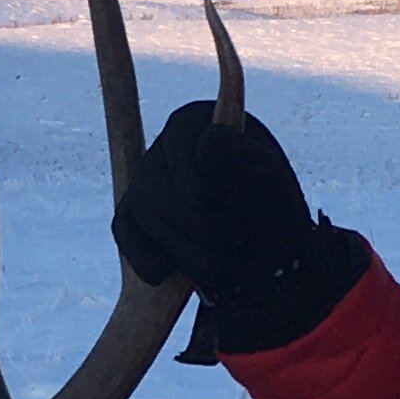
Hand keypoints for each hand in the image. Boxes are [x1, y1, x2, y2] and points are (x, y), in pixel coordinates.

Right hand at [113, 104, 368, 356]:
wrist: (265, 267)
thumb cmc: (273, 219)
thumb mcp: (273, 190)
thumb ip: (246, 163)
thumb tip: (207, 141)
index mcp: (203, 125)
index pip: (183, 139)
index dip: (196, 175)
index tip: (214, 199)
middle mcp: (168, 147)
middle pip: (156, 181)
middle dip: (196, 223)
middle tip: (233, 238)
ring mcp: (146, 182)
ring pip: (142, 212)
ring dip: (182, 248)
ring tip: (220, 263)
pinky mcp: (132, 217)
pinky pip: (126, 232)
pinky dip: (148, 258)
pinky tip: (170, 273)